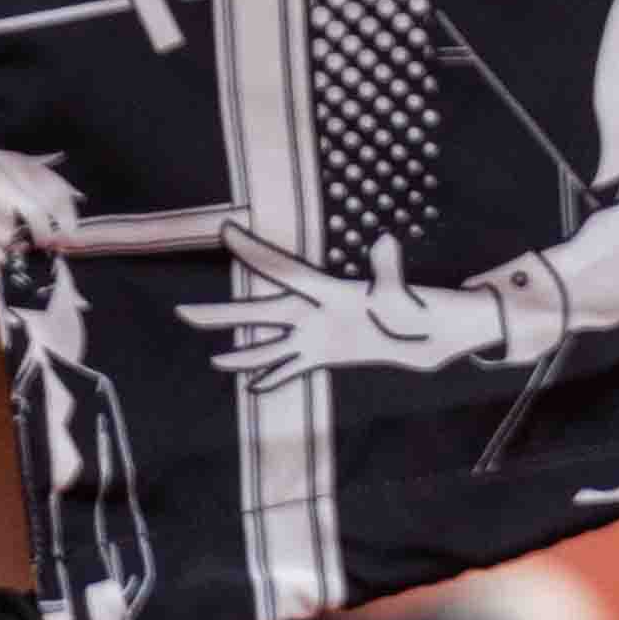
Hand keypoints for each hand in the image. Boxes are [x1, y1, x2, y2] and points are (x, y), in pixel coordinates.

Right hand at [188, 231, 469, 385]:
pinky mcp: (330, 355)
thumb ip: (389, 272)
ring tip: (212, 360)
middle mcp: (318, 312)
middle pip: (262, 311)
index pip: (284, 271)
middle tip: (184, 312)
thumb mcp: (404, 295)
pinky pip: (293, 368)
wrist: (435, 335)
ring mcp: (321, 335)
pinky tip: (253, 388)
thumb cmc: (421, 311)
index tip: (225, 231)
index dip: (254, 253)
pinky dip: (272, 377)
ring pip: (271, 343)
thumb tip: (386, 241)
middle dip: (223, 313)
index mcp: (330, 293)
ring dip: (242, 351)